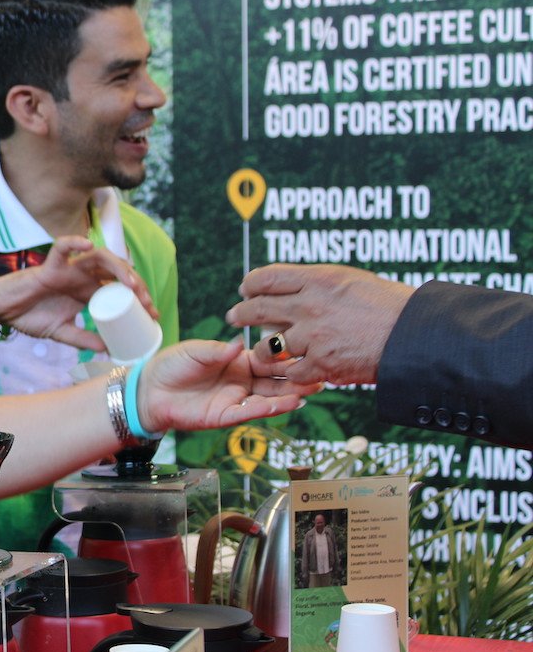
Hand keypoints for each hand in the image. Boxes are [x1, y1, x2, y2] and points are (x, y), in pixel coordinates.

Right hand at [0, 235, 156, 349]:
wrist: (4, 313)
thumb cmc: (31, 317)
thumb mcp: (62, 332)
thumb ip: (83, 339)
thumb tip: (107, 350)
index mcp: (87, 291)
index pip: (119, 289)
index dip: (138, 299)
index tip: (152, 315)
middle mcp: (82, 277)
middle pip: (116, 271)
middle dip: (135, 283)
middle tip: (145, 301)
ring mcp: (68, 269)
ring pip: (99, 257)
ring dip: (118, 266)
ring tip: (130, 282)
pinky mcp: (50, 266)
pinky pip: (62, 247)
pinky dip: (74, 243)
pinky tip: (87, 246)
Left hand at [137, 339, 321, 432]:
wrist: (150, 390)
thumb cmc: (172, 365)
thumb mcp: (196, 351)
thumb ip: (218, 350)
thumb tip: (239, 344)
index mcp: (238, 362)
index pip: (268, 359)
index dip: (287, 357)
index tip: (309, 351)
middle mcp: (242, 382)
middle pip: (275, 380)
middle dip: (298, 378)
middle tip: (322, 374)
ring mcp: (235, 400)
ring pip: (268, 398)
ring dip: (289, 395)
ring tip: (311, 389)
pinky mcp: (224, 416)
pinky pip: (249, 413)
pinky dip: (269, 409)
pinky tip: (286, 404)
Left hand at [224, 264, 412, 384]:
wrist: (416, 335)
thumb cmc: (389, 305)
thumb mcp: (352, 281)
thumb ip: (319, 284)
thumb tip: (292, 287)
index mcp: (318, 280)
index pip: (267, 277)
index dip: (251, 284)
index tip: (246, 289)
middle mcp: (310, 306)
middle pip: (258, 309)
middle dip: (241, 313)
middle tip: (234, 316)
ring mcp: (314, 337)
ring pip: (269, 346)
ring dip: (263, 350)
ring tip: (261, 351)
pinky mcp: (323, 364)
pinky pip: (291, 372)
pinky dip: (290, 374)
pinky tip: (290, 372)